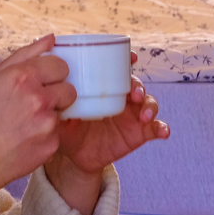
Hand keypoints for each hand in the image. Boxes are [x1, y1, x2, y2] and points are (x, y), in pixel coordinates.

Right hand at [0, 35, 72, 214]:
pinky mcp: (52, 143)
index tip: (43, 81)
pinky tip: (27, 137)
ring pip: (65, 110)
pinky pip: (59, 132)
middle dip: (57, 94)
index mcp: (22, 77)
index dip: (53, 73)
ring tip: (27, 122)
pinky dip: (47, 134)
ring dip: (51, 114)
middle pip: (69, 89)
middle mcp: (38, 98)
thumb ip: (25, 54)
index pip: (60, 65)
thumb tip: (51, 38)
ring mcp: (47, 122)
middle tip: (36, 104)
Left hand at [55, 53, 169, 174]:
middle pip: (136, 84)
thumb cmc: (67, 130)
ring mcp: (133, 115)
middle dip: (138, 85)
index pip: (119, 70)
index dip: (128, 60)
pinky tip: (163, 131)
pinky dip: (162, 128)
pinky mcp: (139, 133)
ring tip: (144, 114)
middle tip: (132, 94)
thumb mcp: (58, 116)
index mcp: (105, 88)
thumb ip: (56, 105)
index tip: (132, 57)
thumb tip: (50, 95)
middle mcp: (122, 98)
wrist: (76, 157)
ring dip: (150, 105)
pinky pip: (155, 128)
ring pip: (149, 103)